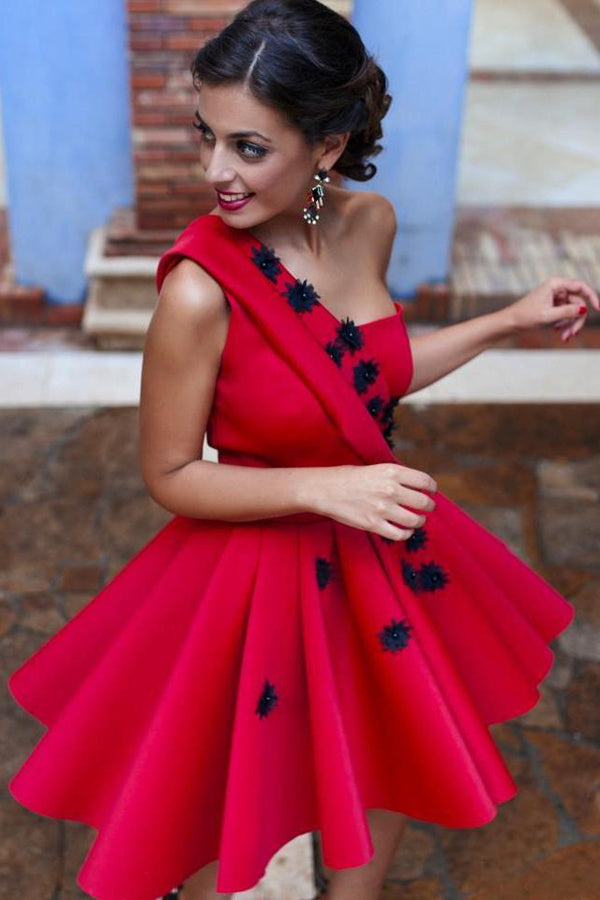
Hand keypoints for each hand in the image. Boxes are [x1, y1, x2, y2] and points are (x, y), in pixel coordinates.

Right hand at [312, 463, 437, 540]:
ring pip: (415, 520)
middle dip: (429, 506)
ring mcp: (382, 508)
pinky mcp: (374, 525)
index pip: (424, 481)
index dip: (432, 487)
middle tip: (427, 507)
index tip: (431, 491)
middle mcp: (390, 489)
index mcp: (391, 472)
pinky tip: (406, 530)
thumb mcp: (374, 468)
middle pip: (423, 502)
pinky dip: (407, 534)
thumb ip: (394, 477)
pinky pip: (399, 534)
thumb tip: (414, 487)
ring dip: (420, 521)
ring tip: (418, 520)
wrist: (324, 489)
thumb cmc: (347, 477)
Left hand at [506, 277, 599, 341]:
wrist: (510, 323)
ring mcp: (556, 297)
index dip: (592, 297)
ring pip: (573, 311)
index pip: (581, 286)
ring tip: (564, 337)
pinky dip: (565, 324)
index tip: (599, 309)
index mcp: (555, 284)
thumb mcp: (548, 316)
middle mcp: (557, 288)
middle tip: (571, 335)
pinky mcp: (554, 306)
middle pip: (578, 303)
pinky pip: (567, 315)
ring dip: (571, 325)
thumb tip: (584, 309)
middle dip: (576, 320)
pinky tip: (559, 333)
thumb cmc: (525, 317)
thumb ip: (567, 312)